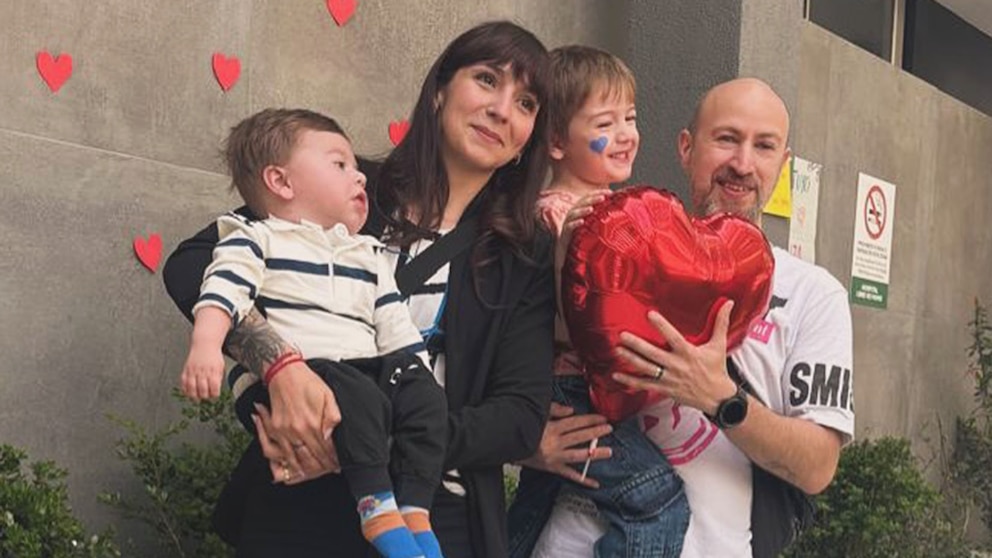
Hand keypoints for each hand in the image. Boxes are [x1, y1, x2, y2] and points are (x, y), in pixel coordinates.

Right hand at [179, 346, 224, 400]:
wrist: (205, 345)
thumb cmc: (214, 357)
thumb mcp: (220, 367)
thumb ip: (218, 379)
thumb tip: (215, 390)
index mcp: (213, 371)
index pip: (214, 387)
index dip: (214, 395)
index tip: (214, 396)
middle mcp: (203, 371)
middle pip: (202, 389)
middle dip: (204, 396)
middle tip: (205, 397)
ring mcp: (193, 370)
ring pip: (192, 387)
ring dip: (194, 395)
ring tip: (196, 398)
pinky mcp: (186, 369)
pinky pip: (183, 382)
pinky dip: (185, 389)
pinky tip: (188, 392)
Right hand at [264, 361, 341, 475]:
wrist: (284, 373)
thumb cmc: (307, 382)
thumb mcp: (328, 395)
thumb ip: (332, 417)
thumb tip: (330, 435)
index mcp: (313, 422)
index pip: (325, 448)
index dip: (332, 458)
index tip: (337, 465)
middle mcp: (298, 429)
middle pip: (312, 456)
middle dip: (322, 466)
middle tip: (330, 470)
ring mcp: (284, 431)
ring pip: (296, 458)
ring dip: (306, 468)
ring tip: (315, 473)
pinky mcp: (274, 428)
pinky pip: (280, 451)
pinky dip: (287, 462)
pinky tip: (294, 468)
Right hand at [518, 402, 612, 487]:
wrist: (505, 445)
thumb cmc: (522, 428)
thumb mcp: (536, 415)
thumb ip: (554, 410)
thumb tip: (571, 411)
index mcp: (551, 428)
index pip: (575, 422)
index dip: (590, 420)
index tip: (602, 418)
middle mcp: (554, 443)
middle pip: (579, 437)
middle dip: (596, 432)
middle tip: (609, 429)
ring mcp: (554, 457)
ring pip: (578, 455)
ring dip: (594, 454)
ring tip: (609, 452)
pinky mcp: (551, 468)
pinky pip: (569, 475)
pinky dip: (582, 480)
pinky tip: (595, 483)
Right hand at [557, 189, 612, 266]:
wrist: (572, 262)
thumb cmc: (586, 245)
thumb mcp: (597, 233)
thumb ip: (604, 223)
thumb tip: (624, 217)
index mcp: (581, 214)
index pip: (588, 199)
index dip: (598, 193)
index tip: (610, 192)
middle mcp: (573, 218)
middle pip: (581, 204)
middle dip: (592, 199)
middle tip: (603, 197)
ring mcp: (568, 226)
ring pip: (573, 214)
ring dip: (583, 210)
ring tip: (591, 208)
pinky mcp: (563, 236)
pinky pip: (568, 228)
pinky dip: (574, 224)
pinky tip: (581, 222)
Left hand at [613, 300, 737, 414]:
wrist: (718, 398)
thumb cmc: (716, 368)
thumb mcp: (719, 345)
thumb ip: (720, 322)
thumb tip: (729, 302)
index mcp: (689, 353)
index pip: (673, 337)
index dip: (661, 326)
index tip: (649, 314)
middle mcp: (677, 366)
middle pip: (654, 354)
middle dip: (637, 345)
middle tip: (622, 335)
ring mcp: (669, 379)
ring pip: (647, 369)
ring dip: (631, 359)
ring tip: (617, 350)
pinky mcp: (665, 389)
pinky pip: (645, 385)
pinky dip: (630, 381)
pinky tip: (616, 375)